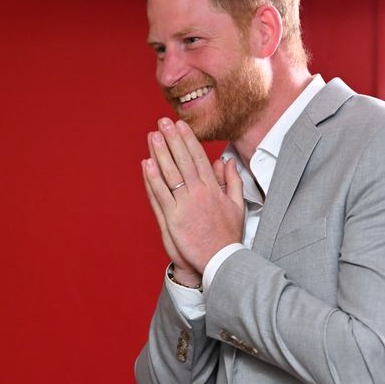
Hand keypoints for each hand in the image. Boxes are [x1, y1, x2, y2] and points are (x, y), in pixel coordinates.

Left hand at [142, 118, 243, 272]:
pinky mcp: (173, 219)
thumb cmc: (228, 235)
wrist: (220, 261)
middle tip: (163, 122)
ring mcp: (185, 205)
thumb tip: (226, 162)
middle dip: (172, 139)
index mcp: (214, 189)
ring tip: (152, 136)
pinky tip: (146, 164)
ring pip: (170, 174)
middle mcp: (199, 193)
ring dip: (160, 154)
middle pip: (182, 161)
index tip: (180, 126)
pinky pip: (160, 194)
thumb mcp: (238, 205)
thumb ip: (233, 182)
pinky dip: (152, 179)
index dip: (188, 140)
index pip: (198, 158)